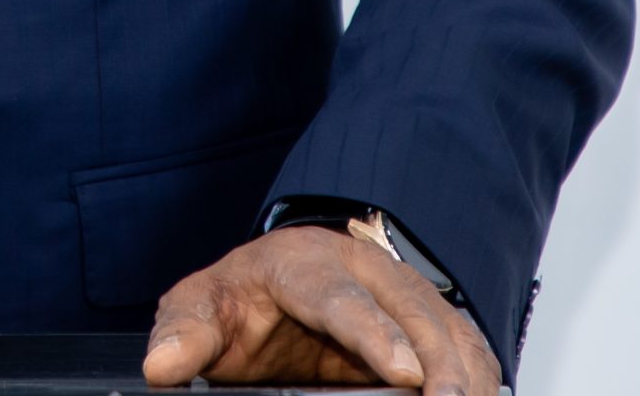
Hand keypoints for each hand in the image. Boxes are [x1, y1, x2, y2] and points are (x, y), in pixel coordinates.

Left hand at [143, 225, 501, 392]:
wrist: (272, 282)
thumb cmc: (242, 299)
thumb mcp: (201, 309)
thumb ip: (185, 335)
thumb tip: (161, 366)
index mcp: (302, 264)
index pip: (341, 299)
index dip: (373, 336)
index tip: (404, 373)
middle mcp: (361, 268)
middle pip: (413, 313)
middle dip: (439, 365)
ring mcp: (399, 290)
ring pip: (448, 328)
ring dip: (466, 373)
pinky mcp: (426, 320)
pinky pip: (464, 344)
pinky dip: (478, 375)